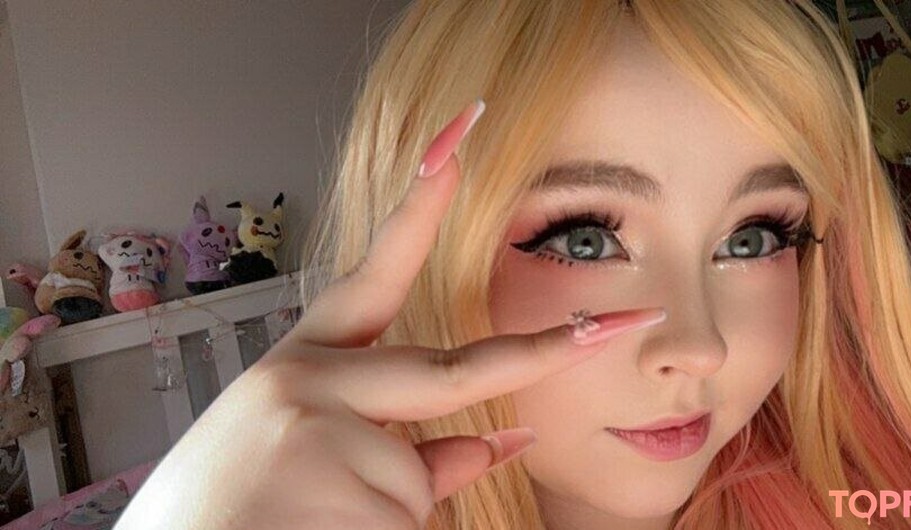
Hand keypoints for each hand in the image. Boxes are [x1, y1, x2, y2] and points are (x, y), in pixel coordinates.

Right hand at [115, 100, 666, 528]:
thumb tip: (506, 438)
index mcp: (299, 367)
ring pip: (420, 480)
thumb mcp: (308, 458)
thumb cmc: (228, 518)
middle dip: (544, 351)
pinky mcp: (345, 481)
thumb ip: (409, 447)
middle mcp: (307, 382)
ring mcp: (324, 429)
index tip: (459, 142)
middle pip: (452, 371)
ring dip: (388, 516)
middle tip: (625, 323)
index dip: (419, 206)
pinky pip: (409, 519)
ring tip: (311, 527)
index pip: (373, 274)